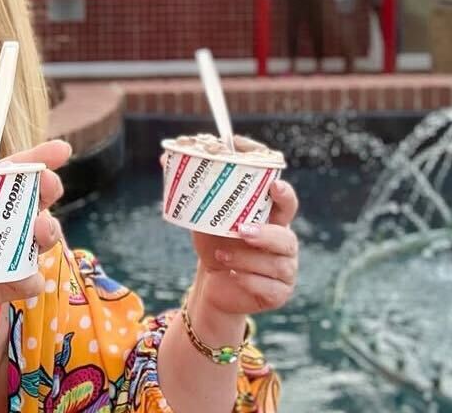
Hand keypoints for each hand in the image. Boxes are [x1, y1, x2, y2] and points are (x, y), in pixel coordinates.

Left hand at [0, 139, 71, 353]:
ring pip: (34, 239)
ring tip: (41, 230)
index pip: (3, 175)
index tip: (59, 151)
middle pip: (29, 201)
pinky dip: (29, 280)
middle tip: (49, 187)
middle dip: (46, 189)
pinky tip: (27, 279)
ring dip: (46, 232)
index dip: (32, 159)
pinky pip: (22, 282)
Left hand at [188, 179, 299, 318]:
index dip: (284, 194)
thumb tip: (164, 159)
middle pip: (287, 238)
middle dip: (266, 234)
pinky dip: (248, 281)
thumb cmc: (215, 243)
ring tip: (221, 255)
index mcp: (271, 220)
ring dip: (246, 259)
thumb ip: (193, 192)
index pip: (287, 203)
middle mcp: (283, 243)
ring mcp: (284, 270)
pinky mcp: (278, 293)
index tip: (273, 186)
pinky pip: (270, 288)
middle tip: (242, 231)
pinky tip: (232, 275)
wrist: (213, 282)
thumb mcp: (204, 217)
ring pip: (276, 265)